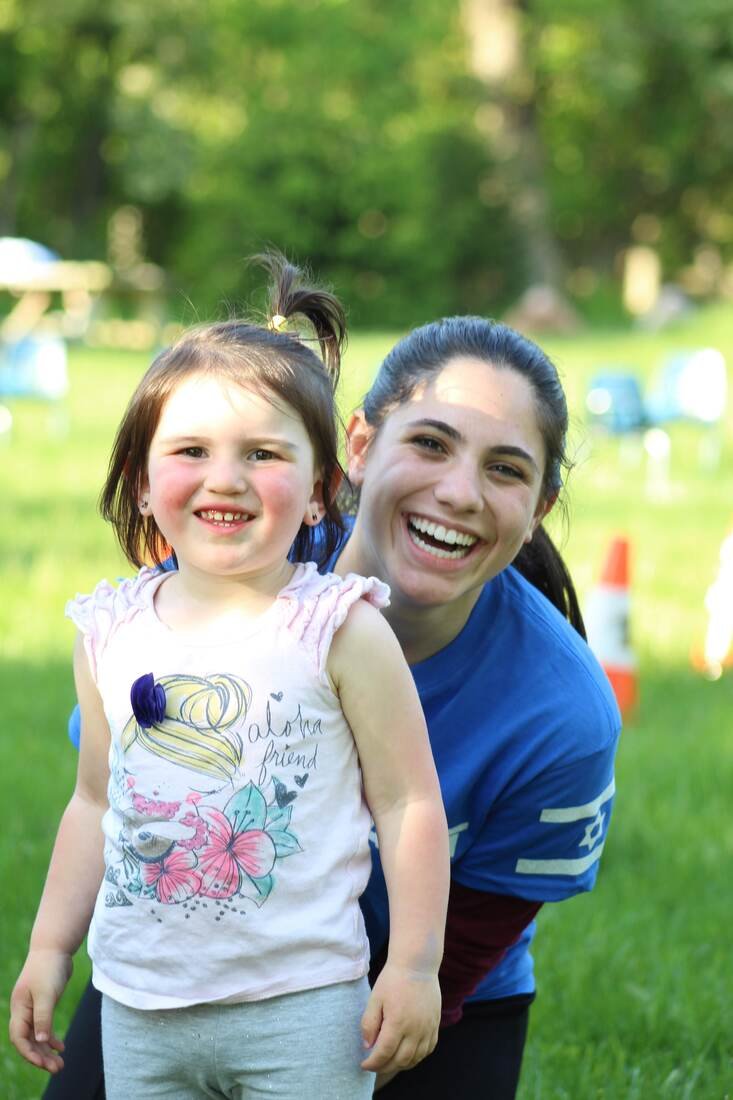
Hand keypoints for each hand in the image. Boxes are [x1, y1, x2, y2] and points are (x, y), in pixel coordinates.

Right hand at [9, 949, 72, 1072]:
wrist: (54, 947)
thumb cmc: (49, 968)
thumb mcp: (47, 993)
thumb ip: (43, 1017)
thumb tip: (40, 1041)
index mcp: (20, 1009)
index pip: (20, 1038)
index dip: (30, 1053)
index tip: (44, 1065)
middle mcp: (23, 1011)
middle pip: (28, 1041)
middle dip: (40, 1057)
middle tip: (57, 1069)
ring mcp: (33, 1008)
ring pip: (37, 1036)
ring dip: (47, 1051)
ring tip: (60, 1064)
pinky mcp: (44, 1004)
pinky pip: (44, 1027)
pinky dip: (51, 1038)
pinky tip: (61, 1046)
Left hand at [360, 962, 439, 1074]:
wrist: (417, 964)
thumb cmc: (393, 979)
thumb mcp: (375, 998)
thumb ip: (369, 1023)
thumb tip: (368, 1046)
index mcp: (397, 1022)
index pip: (384, 1053)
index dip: (373, 1063)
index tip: (364, 1064)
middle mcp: (415, 1029)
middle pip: (400, 1061)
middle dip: (385, 1067)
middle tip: (375, 1065)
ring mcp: (428, 1028)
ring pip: (416, 1058)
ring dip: (401, 1065)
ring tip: (389, 1061)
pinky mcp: (435, 1024)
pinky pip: (428, 1049)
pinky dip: (417, 1057)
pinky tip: (407, 1054)